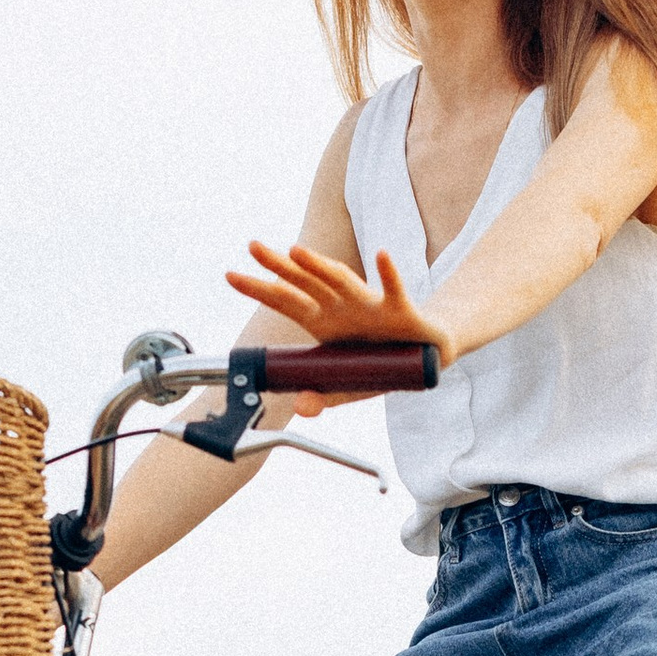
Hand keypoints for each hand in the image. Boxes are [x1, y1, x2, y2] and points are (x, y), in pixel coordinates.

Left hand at [224, 242, 454, 403]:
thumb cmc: (382, 363)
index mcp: (324, 322)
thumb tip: (300, 408)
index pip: (284, 301)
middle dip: (279, 265)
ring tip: (297, 252)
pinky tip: (382, 257)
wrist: (426, 356)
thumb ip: (324, 395)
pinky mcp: (399, 309)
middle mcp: (341, 307)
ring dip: (319, 266)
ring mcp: (368, 305)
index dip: (258, 289)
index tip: (230, 275)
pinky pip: (393, 291)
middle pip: (305, 282)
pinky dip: (388, 275)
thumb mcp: (348, 386)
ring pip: (341, 281)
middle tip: (253, 247)